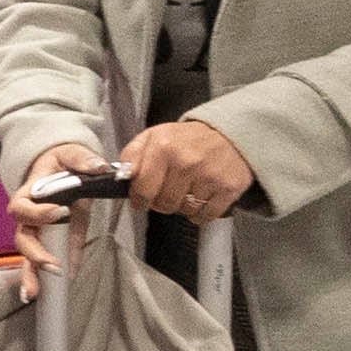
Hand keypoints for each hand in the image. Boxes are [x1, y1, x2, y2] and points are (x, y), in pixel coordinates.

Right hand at [5, 142, 106, 299]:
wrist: (62, 167)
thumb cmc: (62, 161)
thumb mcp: (70, 153)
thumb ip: (83, 159)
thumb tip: (99, 166)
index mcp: (29, 193)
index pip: (22, 207)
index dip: (37, 213)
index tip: (61, 212)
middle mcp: (30, 216)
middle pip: (22, 239)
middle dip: (34, 254)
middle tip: (51, 265)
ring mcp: (41, 231)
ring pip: (29, 257)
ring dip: (32, 274)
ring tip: (35, 294)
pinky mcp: (55, 240)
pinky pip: (54, 258)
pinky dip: (58, 273)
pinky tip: (63, 286)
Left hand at [123, 119, 258, 223]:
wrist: (229, 135)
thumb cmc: (187, 140)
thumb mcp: (153, 137)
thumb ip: (132, 156)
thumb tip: (120, 177)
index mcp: (163, 147)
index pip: (143, 190)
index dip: (140, 199)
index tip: (141, 200)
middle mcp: (186, 161)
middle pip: (164, 204)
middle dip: (162, 202)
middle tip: (168, 190)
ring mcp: (209, 176)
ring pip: (184, 211)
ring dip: (183, 206)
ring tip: (188, 189)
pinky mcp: (228, 188)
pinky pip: (205, 216)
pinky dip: (201, 213)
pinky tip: (202, 196)